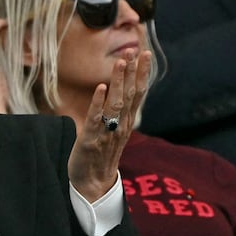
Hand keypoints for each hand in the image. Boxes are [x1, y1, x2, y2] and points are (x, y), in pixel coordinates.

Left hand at [68, 49, 150, 201]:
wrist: (93, 184)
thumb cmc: (102, 154)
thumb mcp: (114, 130)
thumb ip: (119, 111)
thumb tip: (122, 90)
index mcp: (126, 121)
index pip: (138, 93)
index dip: (141, 73)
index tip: (145, 53)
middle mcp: (120, 125)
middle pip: (130, 95)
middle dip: (133, 72)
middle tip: (135, 51)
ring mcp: (107, 132)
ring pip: (115, 103)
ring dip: (118, 82)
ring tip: (121, 62)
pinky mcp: (90, 140)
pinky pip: (95, 119)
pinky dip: (98, 103)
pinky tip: (101, 88)